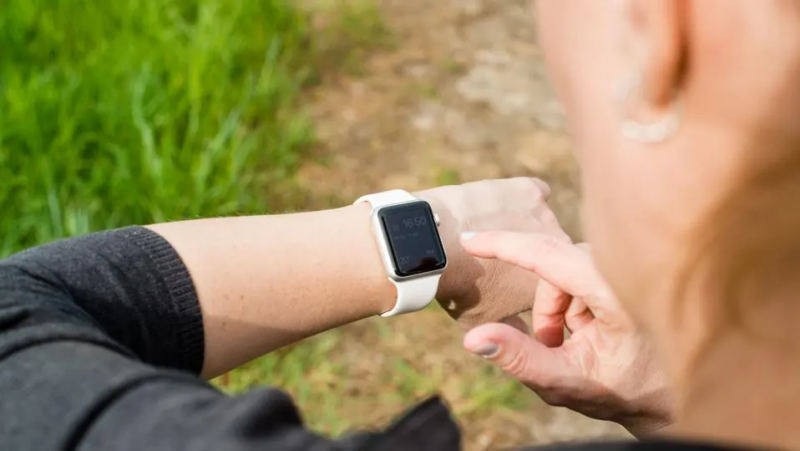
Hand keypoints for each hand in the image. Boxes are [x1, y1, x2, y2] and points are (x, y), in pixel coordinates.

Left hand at [415, 178, 569, 325]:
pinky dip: (526, 199)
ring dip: (529, 230)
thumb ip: (514, 331)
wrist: (436, 246)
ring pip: (545, 225)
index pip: (559, 287)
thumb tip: (526, 339)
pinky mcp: (530, 191)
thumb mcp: (484, 321)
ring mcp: (546, 217)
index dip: (539, 291)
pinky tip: (506, 208)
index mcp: (555, 286)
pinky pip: (538, 192)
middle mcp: (561, 250)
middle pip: (555, 254)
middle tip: (502, 262)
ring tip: (495, 236)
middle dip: (536, 260)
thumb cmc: (458, 289)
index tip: (512, 288)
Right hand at [459, 231, 672, 436]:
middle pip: (553, 268)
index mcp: (615, 292)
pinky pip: (579, 273)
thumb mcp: (567, 382)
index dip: (503, 245)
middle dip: (546, 311)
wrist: (673, 393)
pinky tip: (594, 330)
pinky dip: (573, 303)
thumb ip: (519, 359)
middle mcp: (624, 269)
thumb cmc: (625, 389)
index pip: (548, 255)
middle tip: (559, 349)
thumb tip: (473, 338)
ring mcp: (626, 265)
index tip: (469, 240)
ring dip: (559, 310)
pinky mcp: (625, 267)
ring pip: (563, 272)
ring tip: (581, 344)